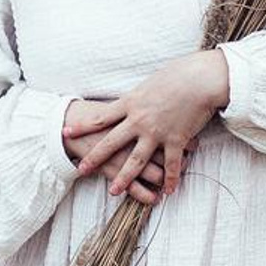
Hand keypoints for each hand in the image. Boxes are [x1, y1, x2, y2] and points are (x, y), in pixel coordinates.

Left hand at [63, 49, 230, 200]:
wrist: (200, 79)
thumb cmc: (177, 74)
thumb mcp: (148, 83)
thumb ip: (136, 96)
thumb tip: (130, 98)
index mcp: (130, 103)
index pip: (100, 117)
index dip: (81, 126)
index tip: (65, 133)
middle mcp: (139, 120)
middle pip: (111, 143)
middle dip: (94, 158)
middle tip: (81, 170)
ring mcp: (157, 132)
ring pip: (136, 160)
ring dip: (124, 177)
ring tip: (114, 191)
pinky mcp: (176, 139)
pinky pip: (171, 164)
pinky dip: (170, 179)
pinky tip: (167, 191)